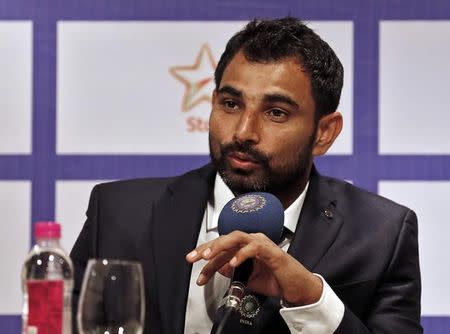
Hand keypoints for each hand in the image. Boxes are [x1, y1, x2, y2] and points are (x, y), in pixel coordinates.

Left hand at [186, 231, 322, 305]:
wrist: (297, 288)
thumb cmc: (275, 280)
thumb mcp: (247, 278)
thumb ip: (232, 272)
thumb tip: (216, 268)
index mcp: (246, 246)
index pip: (222, 247)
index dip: (206, 253)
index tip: (192, 262)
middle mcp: (253, 241)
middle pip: (226, 239)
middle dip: (208, 247)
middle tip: (194, 257)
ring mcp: (262, 244)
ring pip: (237, 237)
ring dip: (221, 246)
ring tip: (208, 256)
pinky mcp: (272, 252)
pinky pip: (254, 248)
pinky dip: (242, 255)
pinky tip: (232, 264)